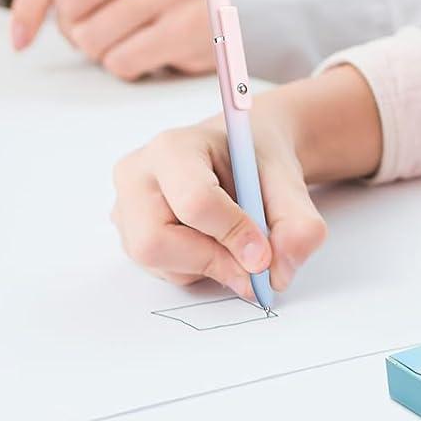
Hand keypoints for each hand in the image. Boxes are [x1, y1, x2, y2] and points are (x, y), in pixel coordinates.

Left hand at [0, 0, 214, 79]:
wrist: (211, 15)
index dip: (29, 2)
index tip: (20, 36)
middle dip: (71, 25)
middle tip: (95, 24)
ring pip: (94, 34)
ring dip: (96, 48)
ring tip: (119, 36)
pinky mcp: (197, 24)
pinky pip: (123, 60)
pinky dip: (122, 65)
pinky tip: (141, 50)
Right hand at [110, 68, 383, 297]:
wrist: (240, 153)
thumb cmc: (254, 158)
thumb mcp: (287, 178)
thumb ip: (295, 222)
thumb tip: (279, 274)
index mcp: (173, 147)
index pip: (193, 200)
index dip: (232, 233)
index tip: (264, 253)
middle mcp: (137, 176)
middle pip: (156, 241)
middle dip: (210, 261)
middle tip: (252, 267)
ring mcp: (125, 208)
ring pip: (158, 263)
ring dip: (207, 267)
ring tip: (234, 241)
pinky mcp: (129, 235)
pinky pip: (160, 271)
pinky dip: (196, 270)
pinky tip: (214, 243)